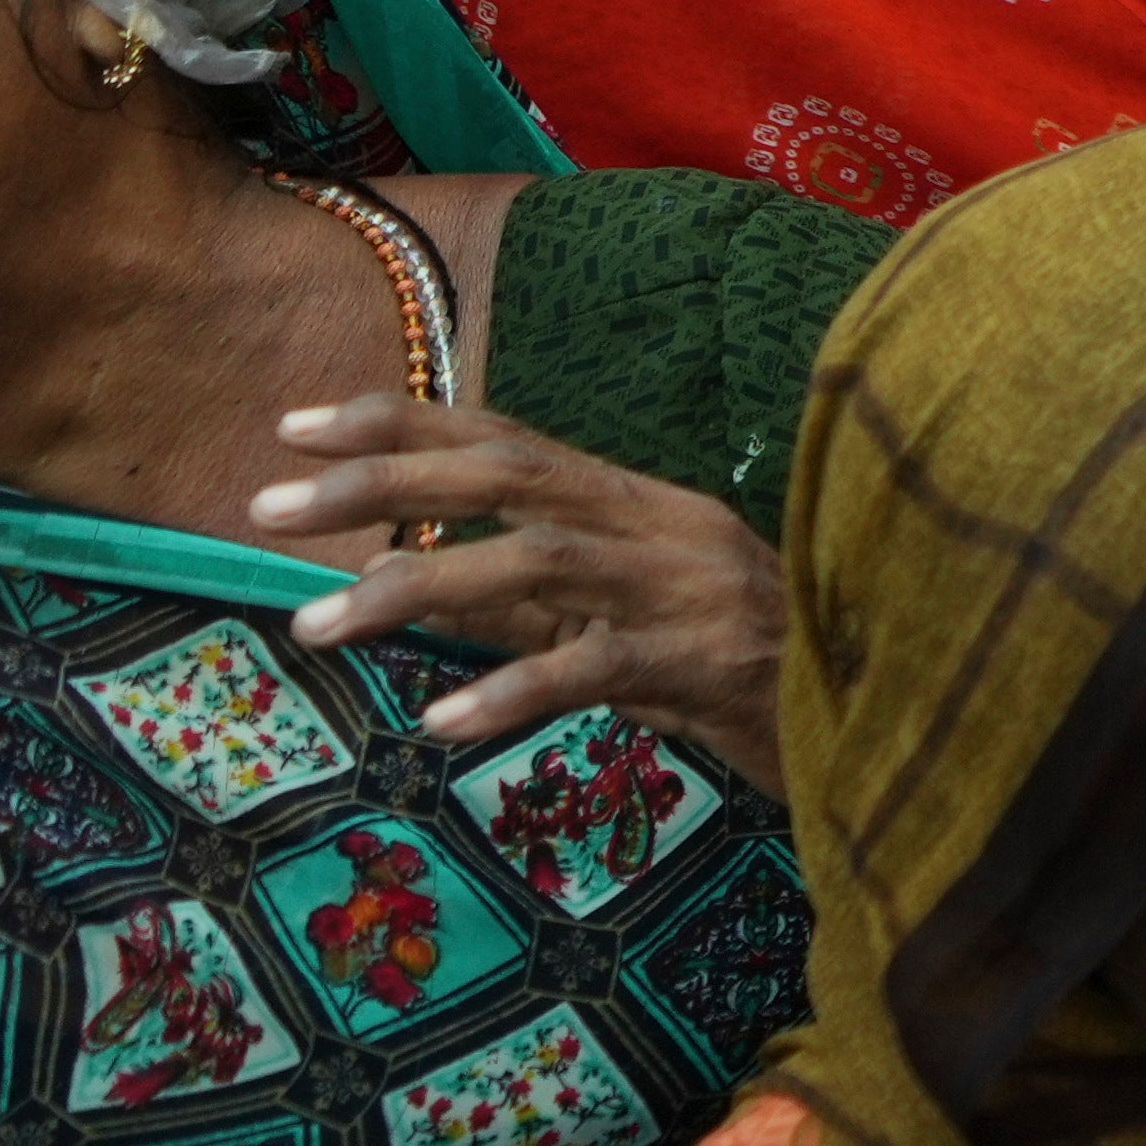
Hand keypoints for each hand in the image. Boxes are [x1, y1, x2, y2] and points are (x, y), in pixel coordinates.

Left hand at [260, 401, 795, 793]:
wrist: (880, 719)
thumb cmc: (751, 673)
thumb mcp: (629, 624)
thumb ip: (531, 603)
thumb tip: (406, 583)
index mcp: (637, 502)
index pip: (504, 437)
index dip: (398, 422)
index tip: (293, 427)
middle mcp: (656, 525)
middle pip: (503, 476)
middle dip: (376, 483)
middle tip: (265, 506)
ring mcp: (684, 590)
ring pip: (531, 564)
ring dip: (411, 589)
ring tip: (314, 626)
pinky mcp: (707, 665)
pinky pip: (594, 670)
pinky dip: (511, 693)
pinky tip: (439, 723)